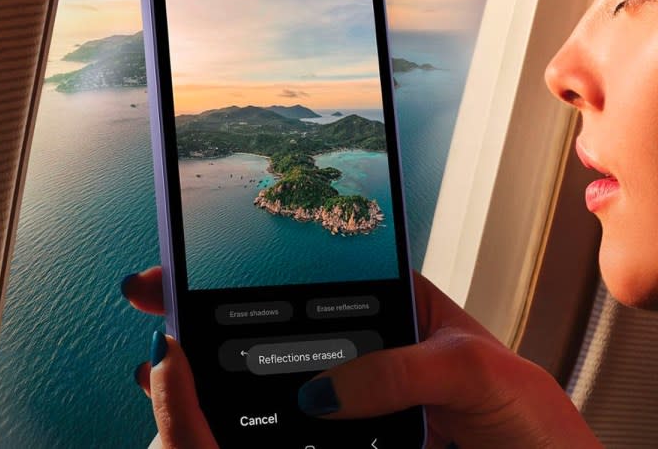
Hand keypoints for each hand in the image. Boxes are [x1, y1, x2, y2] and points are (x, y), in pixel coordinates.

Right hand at [122, 267, 601, 447]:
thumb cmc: (526, 415)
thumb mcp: (471, 368)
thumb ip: (400, 368)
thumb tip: (326, 389)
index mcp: (393, 305)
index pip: (313, 273)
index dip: (255, 261)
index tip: (196, 260)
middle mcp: (364, 349)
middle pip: (281, 324)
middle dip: (216, 315)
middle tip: (162, 309)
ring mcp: (353, 397)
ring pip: (277, 379)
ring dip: (223, 374)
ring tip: (172, 371)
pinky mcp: (349, 442)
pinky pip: (292, 430)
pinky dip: (255, 424)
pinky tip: (221, 421)